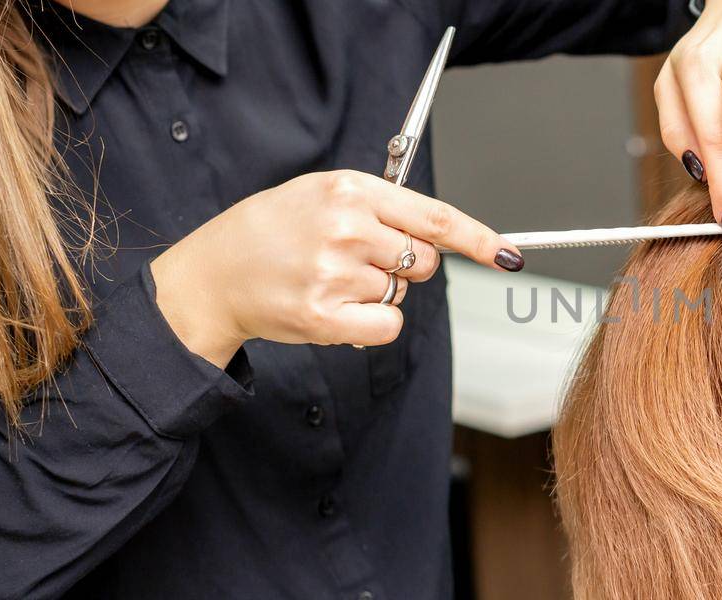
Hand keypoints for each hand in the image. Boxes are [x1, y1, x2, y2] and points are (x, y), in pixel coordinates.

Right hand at [151, 170, 523, 365]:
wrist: (212, 274)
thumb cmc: (272, 232)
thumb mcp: (322, 194)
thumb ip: (381, 207)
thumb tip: (441, 234)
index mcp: (350, 190)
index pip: (435, 217)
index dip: (479, 238)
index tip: (509, 254)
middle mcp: (346, 228)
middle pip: (425, 261)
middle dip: (404, 267)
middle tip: (356, 261)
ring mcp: (336, 274)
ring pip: (401, 295)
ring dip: (375, 295)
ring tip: (327, 280)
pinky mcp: (326, 317)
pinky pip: (386, 327)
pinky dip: (370, 326)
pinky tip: (333, 310)